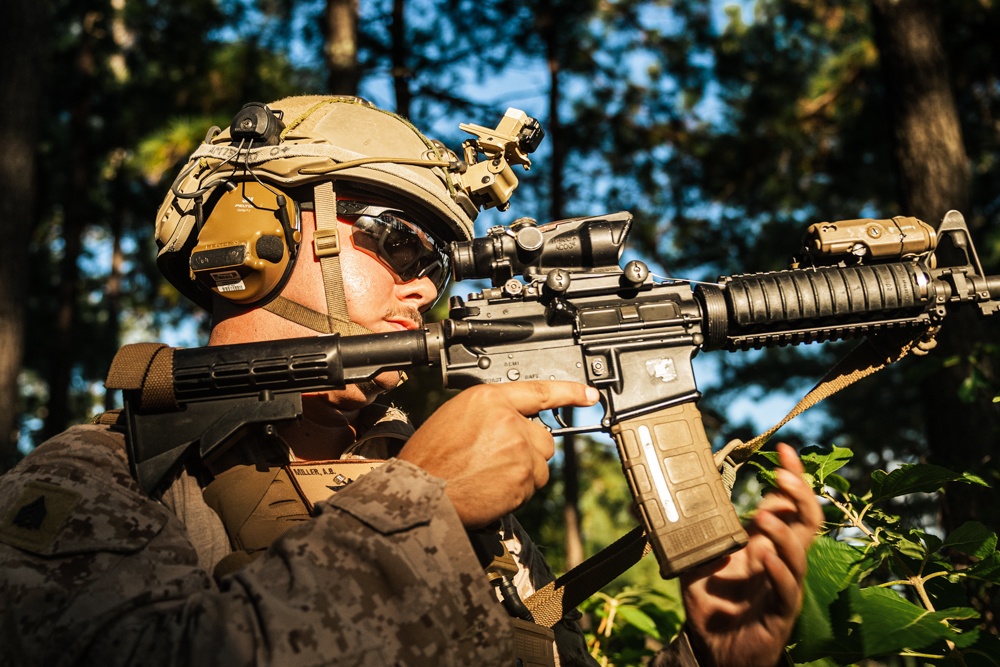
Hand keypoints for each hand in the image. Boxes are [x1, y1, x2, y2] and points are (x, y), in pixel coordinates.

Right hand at [398, 381, 598, 528]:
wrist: (419, 492)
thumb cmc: (429, 458)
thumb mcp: (455, 416)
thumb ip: (491, 413)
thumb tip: (514, 420)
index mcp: (489, 399)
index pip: (539, 391)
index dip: (569, 392)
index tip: (590, 395)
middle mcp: (508, 420)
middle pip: (543, 437)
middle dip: (528, 450)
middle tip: (496, 460)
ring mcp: (519, 449)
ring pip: (540, 464)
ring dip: (523, 472)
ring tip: (489, 476)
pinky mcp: (523, 477)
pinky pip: (532, 486)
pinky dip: (517, 491)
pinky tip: (492, 489)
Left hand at [680, 443, 822, 666]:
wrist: (714, 649)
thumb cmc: (711, 603)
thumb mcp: (692, 560)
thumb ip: (678, 533)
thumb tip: (643, 502)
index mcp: (764, 541)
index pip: (787, 503)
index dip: (792, 476)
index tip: (784, 449)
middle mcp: (779, 559)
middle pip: (806, 521)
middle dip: (799, 494)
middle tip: (781, 476)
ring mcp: (782, 585)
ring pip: (799, 553)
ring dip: (783, 532)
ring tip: (761, 513)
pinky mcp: (779, 613)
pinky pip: (787, 590)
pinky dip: (779, 571)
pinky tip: (765, 556)